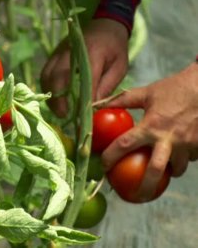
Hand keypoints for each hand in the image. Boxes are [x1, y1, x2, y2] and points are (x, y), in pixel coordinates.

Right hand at [40, 18, 128, 116]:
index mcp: (92, 52)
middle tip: (64, 115)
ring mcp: (59, 52)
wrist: (104, 24)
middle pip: (58, 76)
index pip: (85, 78)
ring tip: (58, 110)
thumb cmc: (114, 47)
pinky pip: (45, 73)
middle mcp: (71, 51)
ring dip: (51, 95)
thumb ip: (107, 86)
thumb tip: (94, 107)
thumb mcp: (119, 67)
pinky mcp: (53, 55)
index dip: (83, 98)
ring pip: (48, 75)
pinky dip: (47, 88)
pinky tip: (54, 99)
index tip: (83, 116)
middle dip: (59, 98)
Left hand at [101, 62, 197, 200]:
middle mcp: (168, 139)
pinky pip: (189, 160)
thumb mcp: (145, 93)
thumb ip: (121, 100)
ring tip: (157, 174)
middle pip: (155, 171)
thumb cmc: (173, 88)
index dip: (110, 157)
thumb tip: (98, 104)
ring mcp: (187, 145)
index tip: (103, 166)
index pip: (124, 145)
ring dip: (167, 173)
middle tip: (136, 197)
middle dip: (145, 188)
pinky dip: (181, 160)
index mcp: (151, 126)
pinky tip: (176, 157)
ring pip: (176, 169)